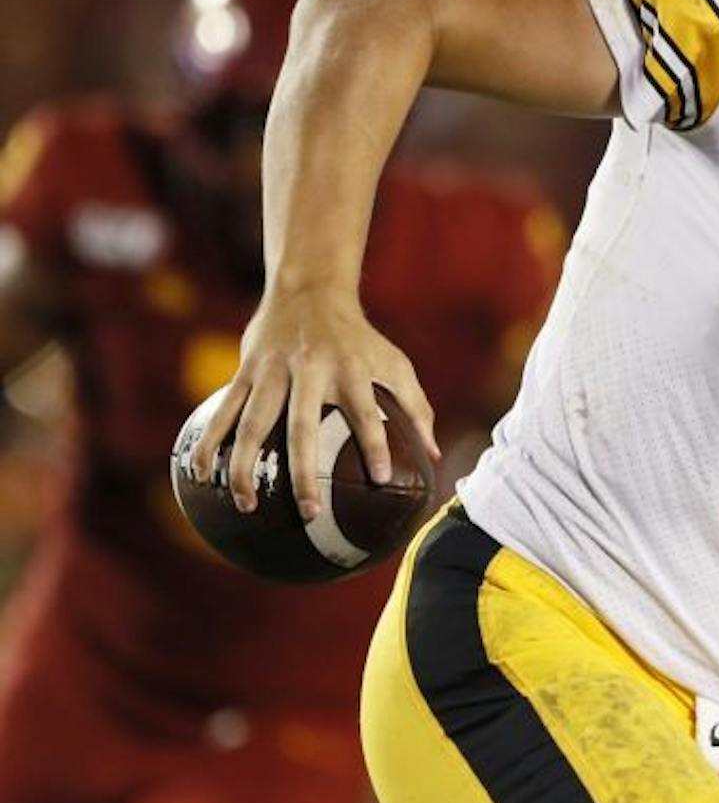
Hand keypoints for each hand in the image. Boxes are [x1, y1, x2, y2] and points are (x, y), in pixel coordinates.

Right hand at [184, 286, 439, 519]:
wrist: (309, 290)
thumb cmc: (359, 338)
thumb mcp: (395, 363)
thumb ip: (416, 408)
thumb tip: (434, 456)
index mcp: (351, 370)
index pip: (366, 412)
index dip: (374, 443)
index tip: (380, 479)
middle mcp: (311, 371)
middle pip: (302, 427)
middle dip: (303, 471)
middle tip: (309, 512)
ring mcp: (273, 371)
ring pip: (252, 424)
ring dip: (246, 466)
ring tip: (247, 504)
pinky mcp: (246, 371)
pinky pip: (223, 412)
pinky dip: (210, 443)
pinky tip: (201, 476)